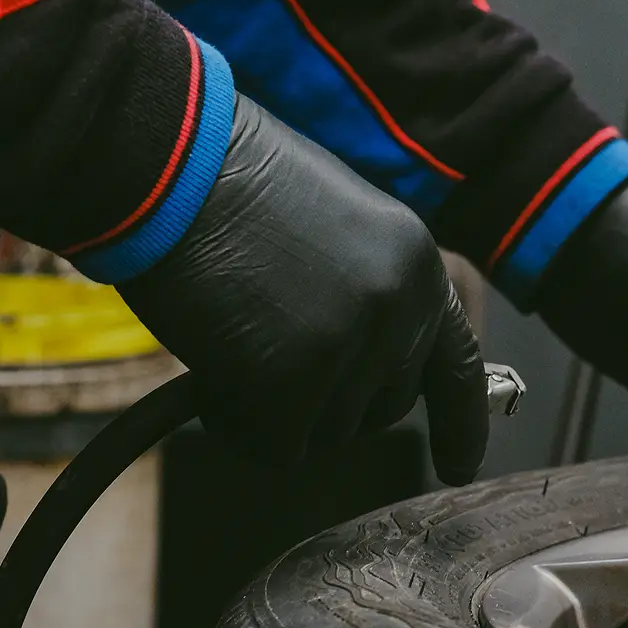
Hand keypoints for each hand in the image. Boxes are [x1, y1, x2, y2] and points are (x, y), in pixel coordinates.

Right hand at [118, 95, 487, 485]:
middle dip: (325, 400)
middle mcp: (399, 311)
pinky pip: (275, 448)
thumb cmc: (227, 182)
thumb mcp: (333, 228)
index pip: (458, 364)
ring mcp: (350, 349)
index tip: (457, 468)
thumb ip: (364, 294)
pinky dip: (238, 427)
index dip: (461, 423)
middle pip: (379, 411)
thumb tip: (357, 371)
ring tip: (233, 340)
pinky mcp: (292, 384)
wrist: (165, 159)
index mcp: (416, 266)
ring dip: (275, 410)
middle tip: (265, 348)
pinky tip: (212, 376)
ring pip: (325, 435)